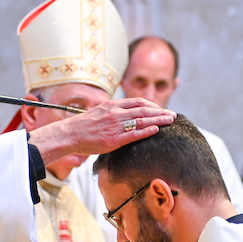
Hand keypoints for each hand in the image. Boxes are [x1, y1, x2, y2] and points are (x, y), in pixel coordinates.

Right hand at [28, 98, 174, 167]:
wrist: (69, 134)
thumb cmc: (83, 126)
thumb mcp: (99, 112)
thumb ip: (113, 112)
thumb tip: (125, 114)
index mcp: (112, 105)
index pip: (138, 102)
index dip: (152, 105)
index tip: (161, 109)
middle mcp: (115, 113)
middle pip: (144, 110)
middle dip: (160, 112)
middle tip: (173, 115)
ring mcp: (115, 126)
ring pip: (142, 120)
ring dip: (158, 120)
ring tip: (170, 121)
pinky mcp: (113, 139)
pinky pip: (133, 134)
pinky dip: (146, 131)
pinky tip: (156, 130)